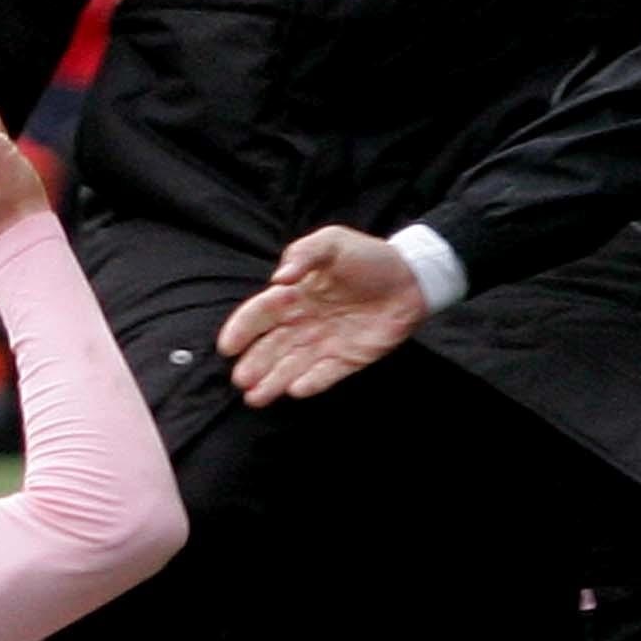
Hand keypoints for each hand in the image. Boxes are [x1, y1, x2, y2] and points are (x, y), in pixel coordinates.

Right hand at [218, 227, 428, 404]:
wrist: (412, 276)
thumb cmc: (368, 256)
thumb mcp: (332, 243)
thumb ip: (303, 255)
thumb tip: (279, 279)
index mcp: (295, 294)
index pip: (260, 314)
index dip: (242, 329)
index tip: (228, 347)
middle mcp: (305, 322)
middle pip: (272, 347)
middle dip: (255, 365)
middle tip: (240, 381)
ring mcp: (325, 342)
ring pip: (293, 365)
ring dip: (274, 381)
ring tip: (256, 397)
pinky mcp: (348, 359)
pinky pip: (325, 374)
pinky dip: (311, 383)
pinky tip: (295, 391)